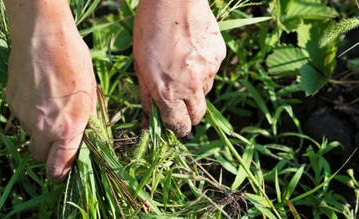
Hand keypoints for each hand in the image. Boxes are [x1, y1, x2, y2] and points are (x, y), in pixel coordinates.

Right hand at [4, 0, 95, 183]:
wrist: (43, 37)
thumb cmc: (74, 62)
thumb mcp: (90, 93)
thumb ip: (86, 121)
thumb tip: (84, 138)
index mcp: (68, 127)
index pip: (59, 167)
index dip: (60, 175)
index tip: (61, 174)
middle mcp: (44, 127)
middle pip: (39, 156)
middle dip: (47, 152)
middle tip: (56, 137)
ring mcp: (24, 116)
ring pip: (29, 134)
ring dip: (38, 128)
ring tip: (49, 103)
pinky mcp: (11, 103)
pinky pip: (20, 116)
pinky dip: (28, 111)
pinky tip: (37, 92)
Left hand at [133, 0, 225, 136]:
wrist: (175, 0)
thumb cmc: (149, 30)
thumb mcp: (139, 65)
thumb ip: (147, 95)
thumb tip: (148, 119)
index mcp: (167, 92)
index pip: (178, 125)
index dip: (176, 128)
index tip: (174, 125)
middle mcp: (191, 87)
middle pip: (197, 116)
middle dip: (189, 116)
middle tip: (180, 104)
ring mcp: (208, 72)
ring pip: (205, 92)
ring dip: (195, 89)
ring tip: (183, 67)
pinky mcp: (219, 58)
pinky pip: (212, 72)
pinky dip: (203, 69)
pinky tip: (192, 52)